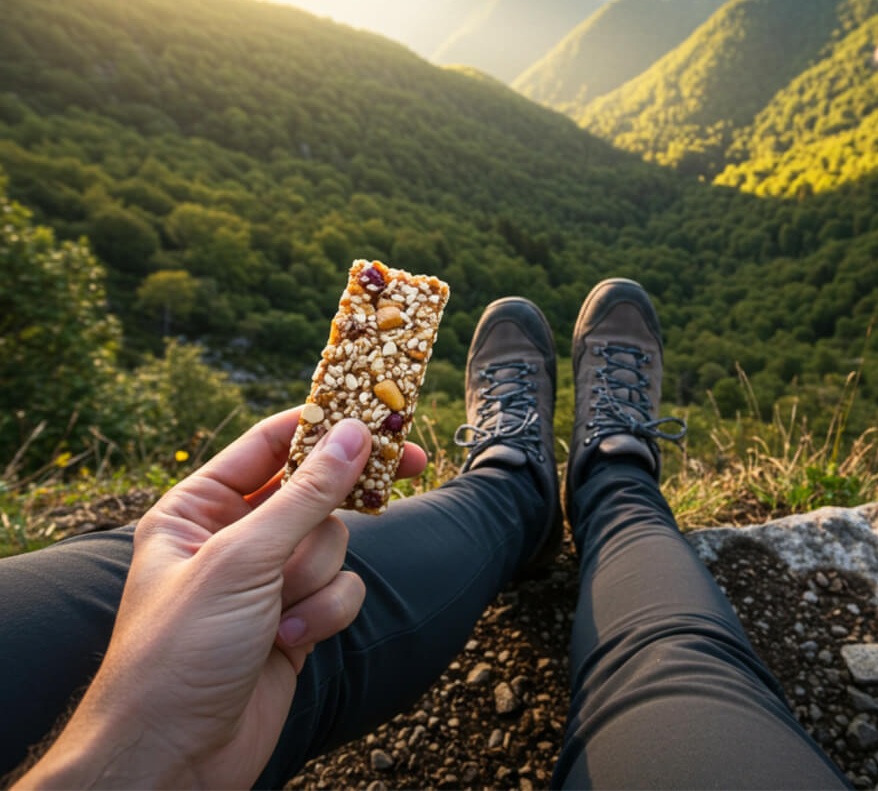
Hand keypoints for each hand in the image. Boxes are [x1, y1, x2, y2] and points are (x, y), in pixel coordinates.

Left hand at [18, 409, 426, 788]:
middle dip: (341, 504)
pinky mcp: (297, 620)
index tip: (379, 411)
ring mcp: (268, 581)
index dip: (324, 424)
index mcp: (199, 508)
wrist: (174, 758)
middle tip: (412, 465)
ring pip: (334, 545)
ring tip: (281, 613)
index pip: (269, 445)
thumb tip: (356, 434)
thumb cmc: (179, 652)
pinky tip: (288, 643)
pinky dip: (325, 615)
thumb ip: (306, 496)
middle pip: (316, 492)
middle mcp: (234, 538)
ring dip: (317, 579)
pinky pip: (341, 591)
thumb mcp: (241, 560)